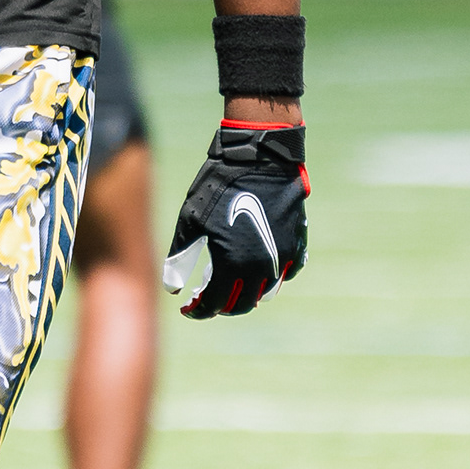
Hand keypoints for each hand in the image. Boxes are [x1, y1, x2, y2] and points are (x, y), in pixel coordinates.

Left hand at [163, 122, 306, 317]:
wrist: (259, 158)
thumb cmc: (219, 187)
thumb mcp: (191, 221)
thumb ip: (181, 257)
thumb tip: (172, 288)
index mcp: (232, 265)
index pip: (215, 304)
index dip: (199, 311)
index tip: (188, 308)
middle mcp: (261, 268)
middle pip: (242, 304)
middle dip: (222, 306)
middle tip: (208, 297)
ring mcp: (283, 257)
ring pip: (267, 292)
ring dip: (248, 294)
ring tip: (231, 285)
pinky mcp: (297, 243)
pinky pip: (287, 272)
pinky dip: (271, 278)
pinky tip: (256, 268)